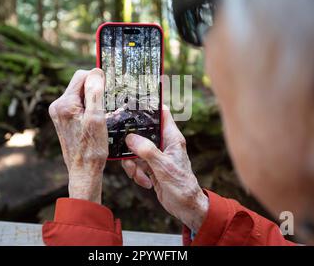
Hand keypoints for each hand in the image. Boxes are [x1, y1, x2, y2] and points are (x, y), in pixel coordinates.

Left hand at [49, 69, 107, 203]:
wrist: (83, 171)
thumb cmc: (91, 149)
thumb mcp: (97, 118)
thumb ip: (95, 93)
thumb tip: (96, 72)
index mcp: (64, 103)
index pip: (82, 76)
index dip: (97, 79)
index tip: (109, 90)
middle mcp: (58, 106)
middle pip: (80, 84)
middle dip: (95, 90)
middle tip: (108, 104)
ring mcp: (60, 114)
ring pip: (81, 95)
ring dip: (94, 100)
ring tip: (103, 114)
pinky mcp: (64, 120)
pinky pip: (79, 105)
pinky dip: (90, 108)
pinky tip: (97, 119)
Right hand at [122, 106, 208, 231]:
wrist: (185, 207)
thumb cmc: (182, 186)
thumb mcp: (164, 167)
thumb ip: (147, 151)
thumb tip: (131, 138)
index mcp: (172, 138)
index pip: (162, 114)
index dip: (149, 107)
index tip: (133, 106)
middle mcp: (164, 144)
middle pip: (141, 133)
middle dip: (132, 145)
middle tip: (129, 155)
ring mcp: (156, 155)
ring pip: (135, 150)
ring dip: (132, 164)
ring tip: (139, 175)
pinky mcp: (150, 167)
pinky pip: (136, 164)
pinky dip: (136, 173)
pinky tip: (145, 183)